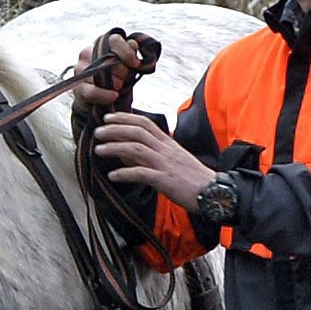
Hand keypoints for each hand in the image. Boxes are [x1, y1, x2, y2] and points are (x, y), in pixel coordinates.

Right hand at [71, 26, 156, 109]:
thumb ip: (130, 54)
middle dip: (123, 72)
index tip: (136, 64)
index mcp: (101, 44)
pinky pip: (91, 92)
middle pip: (110, 60)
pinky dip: (104, 95)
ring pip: (101, 75)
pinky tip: (114, 96)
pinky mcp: (78, 88)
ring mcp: (80, 70)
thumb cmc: (116, 79)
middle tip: (126, 80)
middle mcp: (87, 54)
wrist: (102, 100)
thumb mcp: (126, 66)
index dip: (127, 52)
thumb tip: (133, 44)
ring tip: (120, 88)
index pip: (114, 41)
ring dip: (116, 84)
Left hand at [89, 108, 210, 206]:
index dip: (124, 118)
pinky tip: (112, 176)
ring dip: (114, 148)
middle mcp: (165, 149)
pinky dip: (125, 173)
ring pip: (135, 149)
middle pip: (136, 132)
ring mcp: (165, 164)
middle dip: (114, 129)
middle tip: (98, 131)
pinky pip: (141, 174)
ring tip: (99, 150)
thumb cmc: (193, 179)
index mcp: (168, 143)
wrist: (213, 192)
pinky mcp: (165, 180)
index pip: (144, 123)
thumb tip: (128, 154)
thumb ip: (153, 154)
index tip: (108, 117)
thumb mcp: (173, 160)